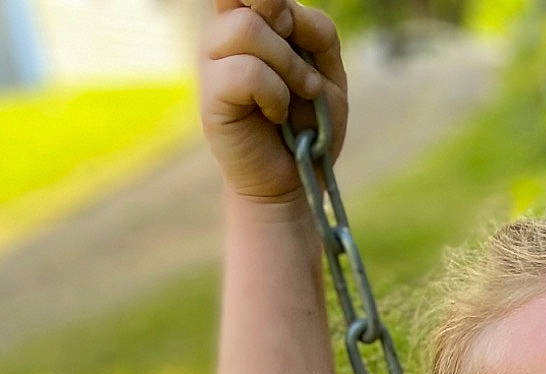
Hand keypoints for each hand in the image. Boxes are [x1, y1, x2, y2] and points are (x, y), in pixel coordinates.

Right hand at [200, 0, 347, 204]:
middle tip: (307, 78)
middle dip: (292, 35)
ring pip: (246, 29)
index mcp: (249, 21)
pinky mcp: (211, 96)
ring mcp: (212, 62)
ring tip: (299, 97)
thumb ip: (317, 34)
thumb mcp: (329, 74)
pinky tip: (277, 115)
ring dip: (288, 66)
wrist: (296, 180)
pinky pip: (245, 72)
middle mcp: (224, 35)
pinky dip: (274, 94)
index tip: (291, 25)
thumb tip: (285, 12)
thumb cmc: (311, 126)